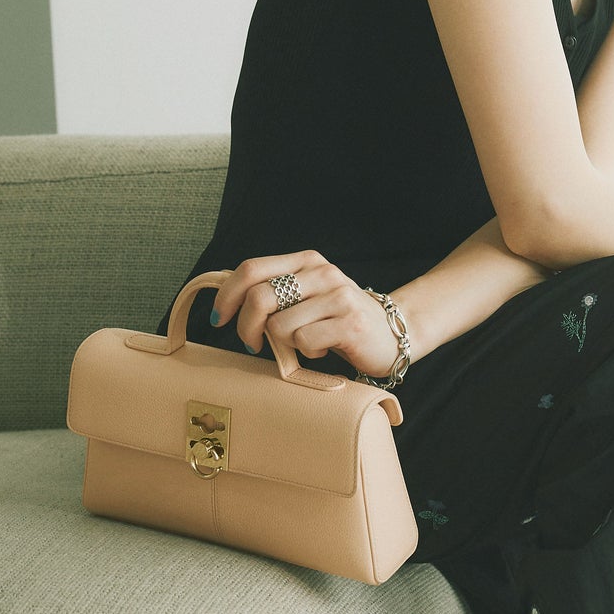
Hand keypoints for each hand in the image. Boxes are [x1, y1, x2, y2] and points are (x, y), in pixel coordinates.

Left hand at [210, 252, 401, 380]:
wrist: (394, 334)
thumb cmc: (340, 320)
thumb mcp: (308, 296)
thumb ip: (276, 291)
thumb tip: (227, 296)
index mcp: (307, 261)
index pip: (252, 268)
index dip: (226, 294)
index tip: (220, 318)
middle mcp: (322, 273)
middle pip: (260, 297)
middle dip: (245, 327)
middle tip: (250, 345)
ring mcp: (338, 297)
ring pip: (279, 325)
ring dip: (283, 344)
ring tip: (305, 343)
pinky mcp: (349, 323)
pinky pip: (303, 342)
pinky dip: (307, 353)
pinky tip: (323, 348)